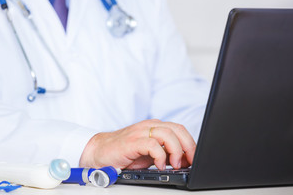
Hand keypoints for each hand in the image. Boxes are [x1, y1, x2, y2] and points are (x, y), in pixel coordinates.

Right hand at [79, 119, 195, 169]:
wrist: (99, 152)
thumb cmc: (123, 153)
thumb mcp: (149, 154)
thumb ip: (165, 153)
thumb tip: (184, 160)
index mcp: (154, 127)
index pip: (179, 129)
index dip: (190, 143)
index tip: (194, 158)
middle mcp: (148, 126)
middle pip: (177, 129)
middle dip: (188, 146)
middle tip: (189, 162)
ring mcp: (140, 132)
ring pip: (167, 134)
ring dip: (176, 151)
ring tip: (175, 164)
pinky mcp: (132, 142)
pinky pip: (153, 144)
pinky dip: (160, 156)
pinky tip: (159, 165)